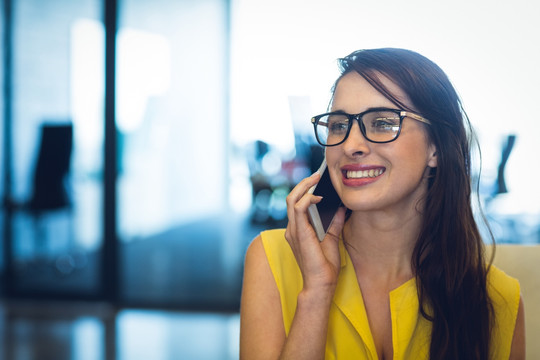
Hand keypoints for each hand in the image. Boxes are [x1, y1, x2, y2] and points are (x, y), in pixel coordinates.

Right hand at [285, 172, 346, 292]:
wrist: (322, 284)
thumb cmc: (325, 266)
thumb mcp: (332, 238)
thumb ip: (333, 222)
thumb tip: (340, 207)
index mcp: (298, 230)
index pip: (296, 204)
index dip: (305, 190)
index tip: (318, 181)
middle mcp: (292, 228)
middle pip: (292, 198)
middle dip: (304, 184)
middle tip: (317, 175)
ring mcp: (293, 230)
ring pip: (292, 199)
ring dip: (304, 187)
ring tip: (316, 179)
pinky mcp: (299, 233)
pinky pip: (298, 208)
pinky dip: (307, 199)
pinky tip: (318, 197)